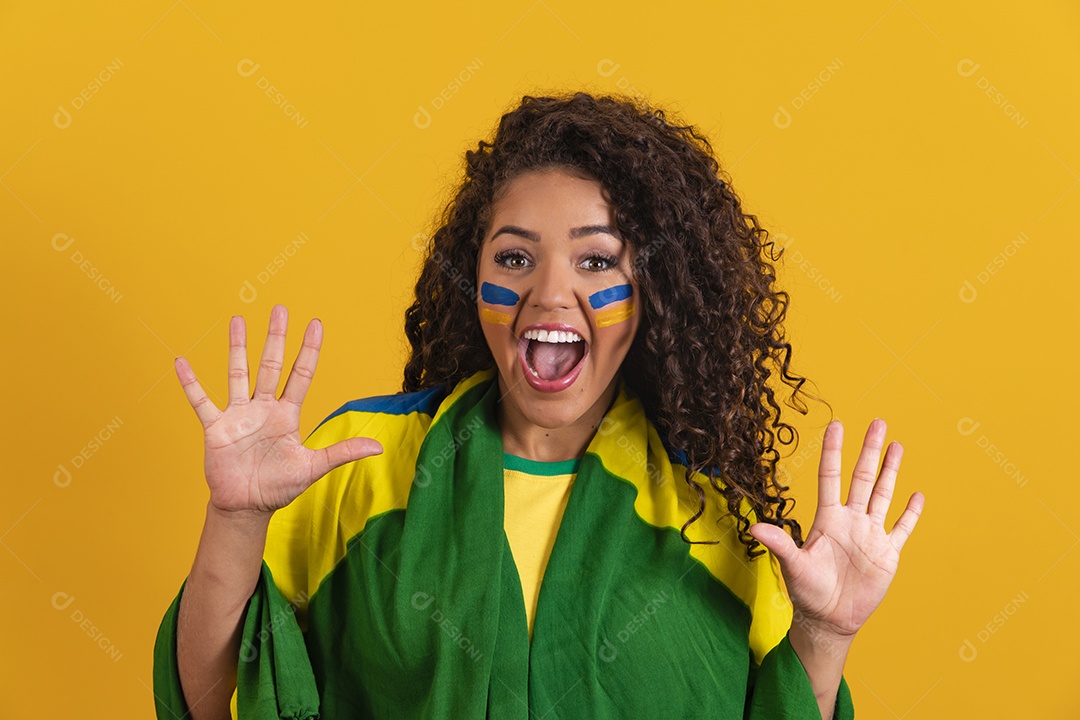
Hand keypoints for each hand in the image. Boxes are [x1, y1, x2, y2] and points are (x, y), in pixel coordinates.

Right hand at [174, 304, 382, 513]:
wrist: (246, 507)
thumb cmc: (279, 487)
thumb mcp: (313, 467)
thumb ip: (342, 452)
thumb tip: (378, 446)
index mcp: (287, 415)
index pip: (301, 375)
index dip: (309, 350)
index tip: (316, 324)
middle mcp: (263, 408)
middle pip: (271, 365)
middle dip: (276, 337)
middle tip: (280, 309)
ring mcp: (238, 415)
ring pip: (238, 373)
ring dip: (237, 347)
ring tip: (237, 319)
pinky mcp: (216, 428)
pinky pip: (201, 401)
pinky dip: (191, 383)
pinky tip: (181, 363)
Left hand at [749, 419, 923, 641]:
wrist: (830, 620)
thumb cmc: (807, 593)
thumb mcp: (793, 567)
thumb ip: (780, 545)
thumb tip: (755, 527)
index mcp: (827, 519)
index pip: (831, 476)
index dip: (834, 451)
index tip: (837, 425)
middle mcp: (850, 520)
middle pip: (863, 478)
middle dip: (870, 450)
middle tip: (878, 422)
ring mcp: (870, 535)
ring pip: (883, 495)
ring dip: (891, 471)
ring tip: (897, 445)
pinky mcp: (887, 554)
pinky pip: (901, 528)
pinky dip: (910, 513)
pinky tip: (917, 494)